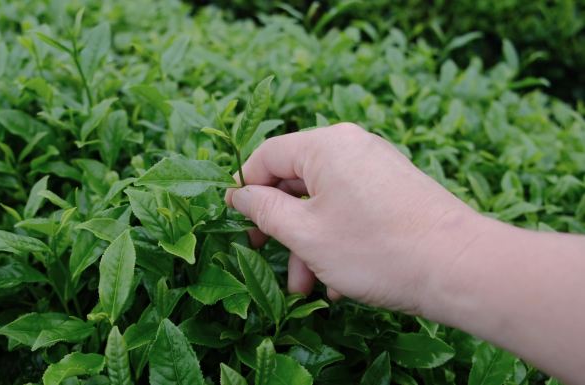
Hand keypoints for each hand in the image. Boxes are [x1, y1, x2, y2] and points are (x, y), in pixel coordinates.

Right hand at [226, 123, 482, 313]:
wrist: (460, 268)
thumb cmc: (377, 250)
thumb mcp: (306, 234)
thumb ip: (265, 211)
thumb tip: (240, 195)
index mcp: (326, 146)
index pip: (267, 155)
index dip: (246, 188)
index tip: (236, 220)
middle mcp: (352, 146)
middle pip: (296, 180)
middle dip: (280, 226)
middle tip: (265, 256)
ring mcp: (377, 166)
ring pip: (324, 201)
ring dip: (308, 243)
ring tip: (306, 287)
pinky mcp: (395, 188)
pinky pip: (351, 208)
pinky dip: (337, 239)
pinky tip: (339, 281)